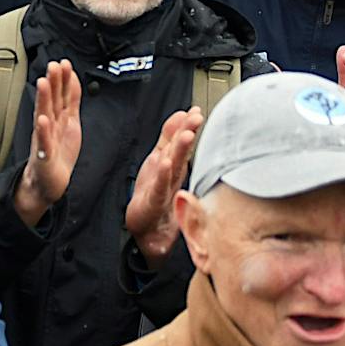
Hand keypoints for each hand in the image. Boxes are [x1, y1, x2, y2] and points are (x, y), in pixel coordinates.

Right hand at [15, 60, 81, 225]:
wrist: (48, 182)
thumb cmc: (58, 151)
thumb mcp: (70, 122)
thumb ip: (71, 100)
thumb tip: (73, 78)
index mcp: (57, 117)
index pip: (61, 95)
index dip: (63, 79)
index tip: (64, 63)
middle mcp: (49, 125)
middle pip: (51, 100)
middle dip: (52, 83)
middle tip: (53, 65)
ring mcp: (45, 138)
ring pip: (44, 115)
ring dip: (43, 99)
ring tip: (43, 83)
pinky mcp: (44, 155)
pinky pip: (43, 141)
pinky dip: (42, 131)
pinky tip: (43, 121)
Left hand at [126, 106, 204, 266]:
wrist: (147, 234)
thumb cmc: (155, 199)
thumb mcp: (160, 164)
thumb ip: (167, 141)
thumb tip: (177, 117)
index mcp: (170, 166)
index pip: (178, 143)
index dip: (185, 126)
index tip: (194, 111)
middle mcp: (170, 177)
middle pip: (179, 152)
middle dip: (187, 133)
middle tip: (197, 117)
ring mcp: (164, 191)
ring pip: (173, 167)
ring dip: (180, 151)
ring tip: (186, 135)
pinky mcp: (153, 204)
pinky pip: (159, 188)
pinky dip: (162, 175)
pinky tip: (165, 164)